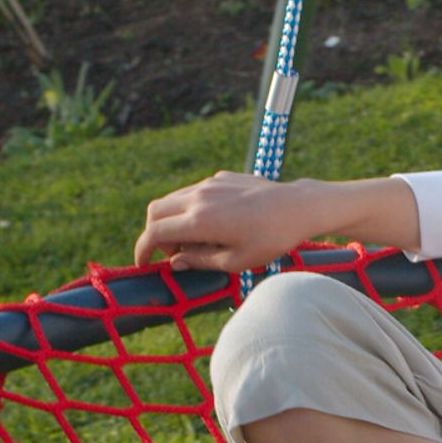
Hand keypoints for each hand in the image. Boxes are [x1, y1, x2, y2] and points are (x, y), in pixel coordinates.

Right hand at [135, 171, 315, 272]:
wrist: (298, 207)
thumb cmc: (271, 239)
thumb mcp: (236, 261)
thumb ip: (200, 261)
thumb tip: (175, 263)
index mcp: (199, 220)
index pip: (154, 232)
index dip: (143, 250)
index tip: (144, 264)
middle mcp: (199, 197)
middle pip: (156, 211)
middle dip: (156, 234)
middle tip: (175, 253)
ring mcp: (210, 183)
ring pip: (173, 199)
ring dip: (173, 220)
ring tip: (197, 240)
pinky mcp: (222, 177)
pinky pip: (195, 192)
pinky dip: (192, 208)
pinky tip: (217, 223)